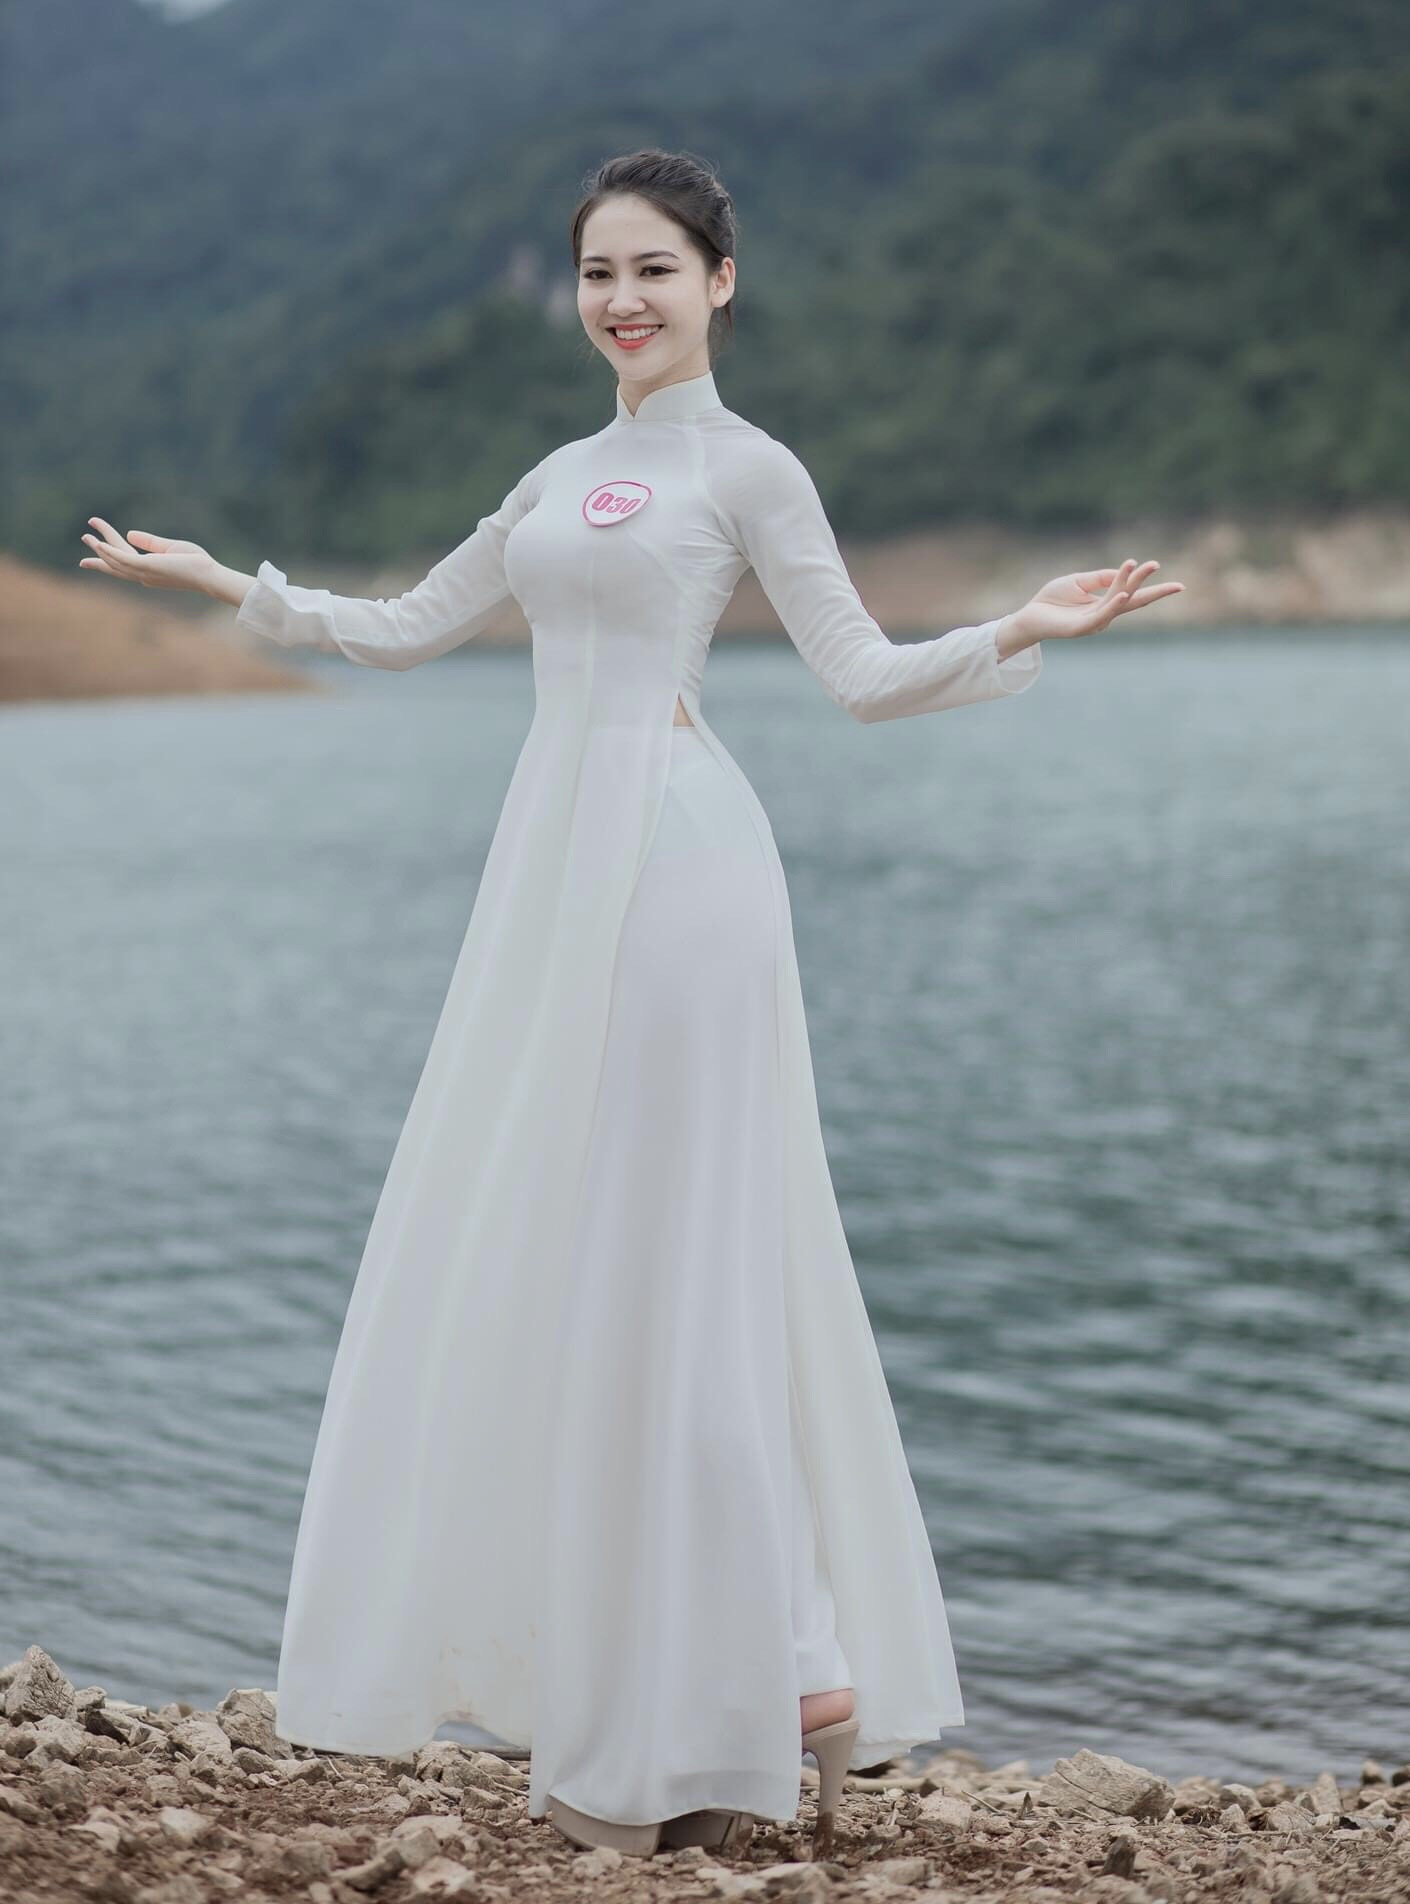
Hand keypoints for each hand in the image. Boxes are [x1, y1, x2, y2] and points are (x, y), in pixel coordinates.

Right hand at [79, 518, 214, 593]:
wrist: (209, 575)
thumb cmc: (195, 563)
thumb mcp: (168, 548)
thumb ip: (149, 542)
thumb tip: (129, 534)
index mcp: (148, 571)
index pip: (124, 562)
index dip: (108, 555)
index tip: (96, 546)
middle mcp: (143, 575)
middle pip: (115, 562)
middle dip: (98, 552)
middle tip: (85, 538)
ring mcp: (144, 572)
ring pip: (115, 560)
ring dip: (100, 548)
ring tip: (87, 535)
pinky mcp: (148, 566)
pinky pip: (124, 558)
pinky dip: (110, 552)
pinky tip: (100, 543)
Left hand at [1008, 558, 1184, 642]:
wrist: (1029, 616)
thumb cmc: (1052, 599)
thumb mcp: (1079, 581)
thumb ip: (1101, 577)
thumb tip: (1124, 571)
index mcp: (1104, 604)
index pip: (1133, 593)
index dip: (1149, 584)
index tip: (1170, 576)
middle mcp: (1104, 615)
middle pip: (1132, 598)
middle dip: (1149, 586)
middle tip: (1164, 571)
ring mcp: (1093, 623)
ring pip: (1117, 602)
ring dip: (1131, 584)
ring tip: (1143, 568)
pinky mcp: (1081, 628)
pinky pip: (1100, 616)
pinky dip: (1113, 605)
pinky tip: (1123, 595)